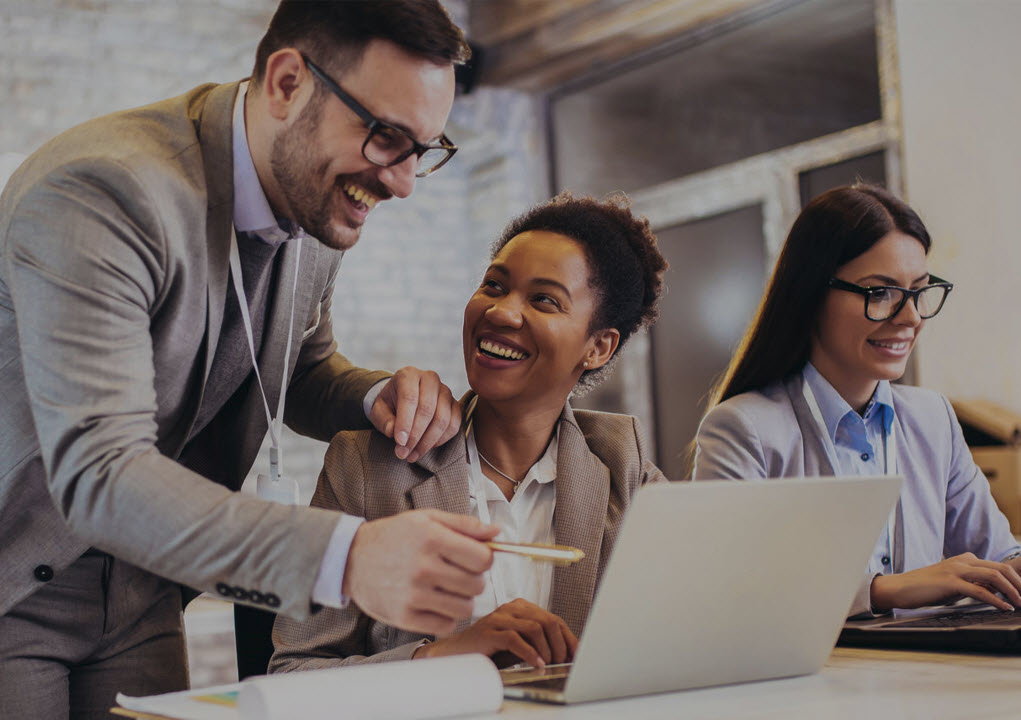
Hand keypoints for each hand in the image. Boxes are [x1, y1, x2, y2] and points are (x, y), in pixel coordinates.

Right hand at [342, 509, 497, 634]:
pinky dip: (446, 617)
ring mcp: (414, 594)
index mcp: (431, 539)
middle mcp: (423, 567)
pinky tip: (434, 602)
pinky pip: (446, 625)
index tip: (474, 558)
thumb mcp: (427, 519)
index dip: (484, 559)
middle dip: (473, 579)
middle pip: (477, 585)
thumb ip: (464, 525)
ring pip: (466, 608)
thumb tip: (496, 532)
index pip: (483, 559)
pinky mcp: (405, 617)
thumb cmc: (391, 537)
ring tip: (446, 588)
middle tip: (457, 572)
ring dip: (462, 599)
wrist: (351, 558)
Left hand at [369, 367, 460, 462]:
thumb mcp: (379, 410)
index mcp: (408, 375)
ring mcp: (445, 391)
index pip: (410, 398)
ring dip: (427, 442)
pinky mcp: (455, 404)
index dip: (405, 422)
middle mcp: (430, 379)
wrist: (402, 399)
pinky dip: (440, 440)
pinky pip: (454, 425)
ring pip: (442, 419)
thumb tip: (393, 431)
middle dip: (415, 436)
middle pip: (428, 409)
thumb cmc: (390, 405)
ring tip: (412, 454)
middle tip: (403, 453)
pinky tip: (426, 447)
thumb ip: (383, 420)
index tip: (399, 442)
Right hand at [416, 598, 578, 668]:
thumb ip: (538, 643)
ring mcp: (499, 618)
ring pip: (535, 627)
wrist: (455, 654)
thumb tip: (565, 653)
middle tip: (564, 661)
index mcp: (521, 607)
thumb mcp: (518, 644)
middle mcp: (511, 608)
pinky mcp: (489, 631)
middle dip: (560, 644)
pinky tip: (537, 663)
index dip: (568, 637)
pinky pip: (516, 639)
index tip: (577, 654)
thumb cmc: (488, 650)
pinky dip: (530, 653)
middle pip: (547, 620)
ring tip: (550, 663)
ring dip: (547, 649)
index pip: (553, 618)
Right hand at [870, 552, 1020, 611]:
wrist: (900, 588)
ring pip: (994, 576)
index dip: (1015, 580)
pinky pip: (980, 590)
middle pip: (1001, 569)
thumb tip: (995, 593)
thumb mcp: (953, 584)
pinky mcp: (950, 582)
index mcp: (965, 560)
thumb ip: (973, 585)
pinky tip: (1004, 607)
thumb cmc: (925, 588)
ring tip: (1020, 604)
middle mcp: (963, 561)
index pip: (998, 566)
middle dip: (1019, 584)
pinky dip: (996, 600)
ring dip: (1012, 591)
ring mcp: (956, 570)